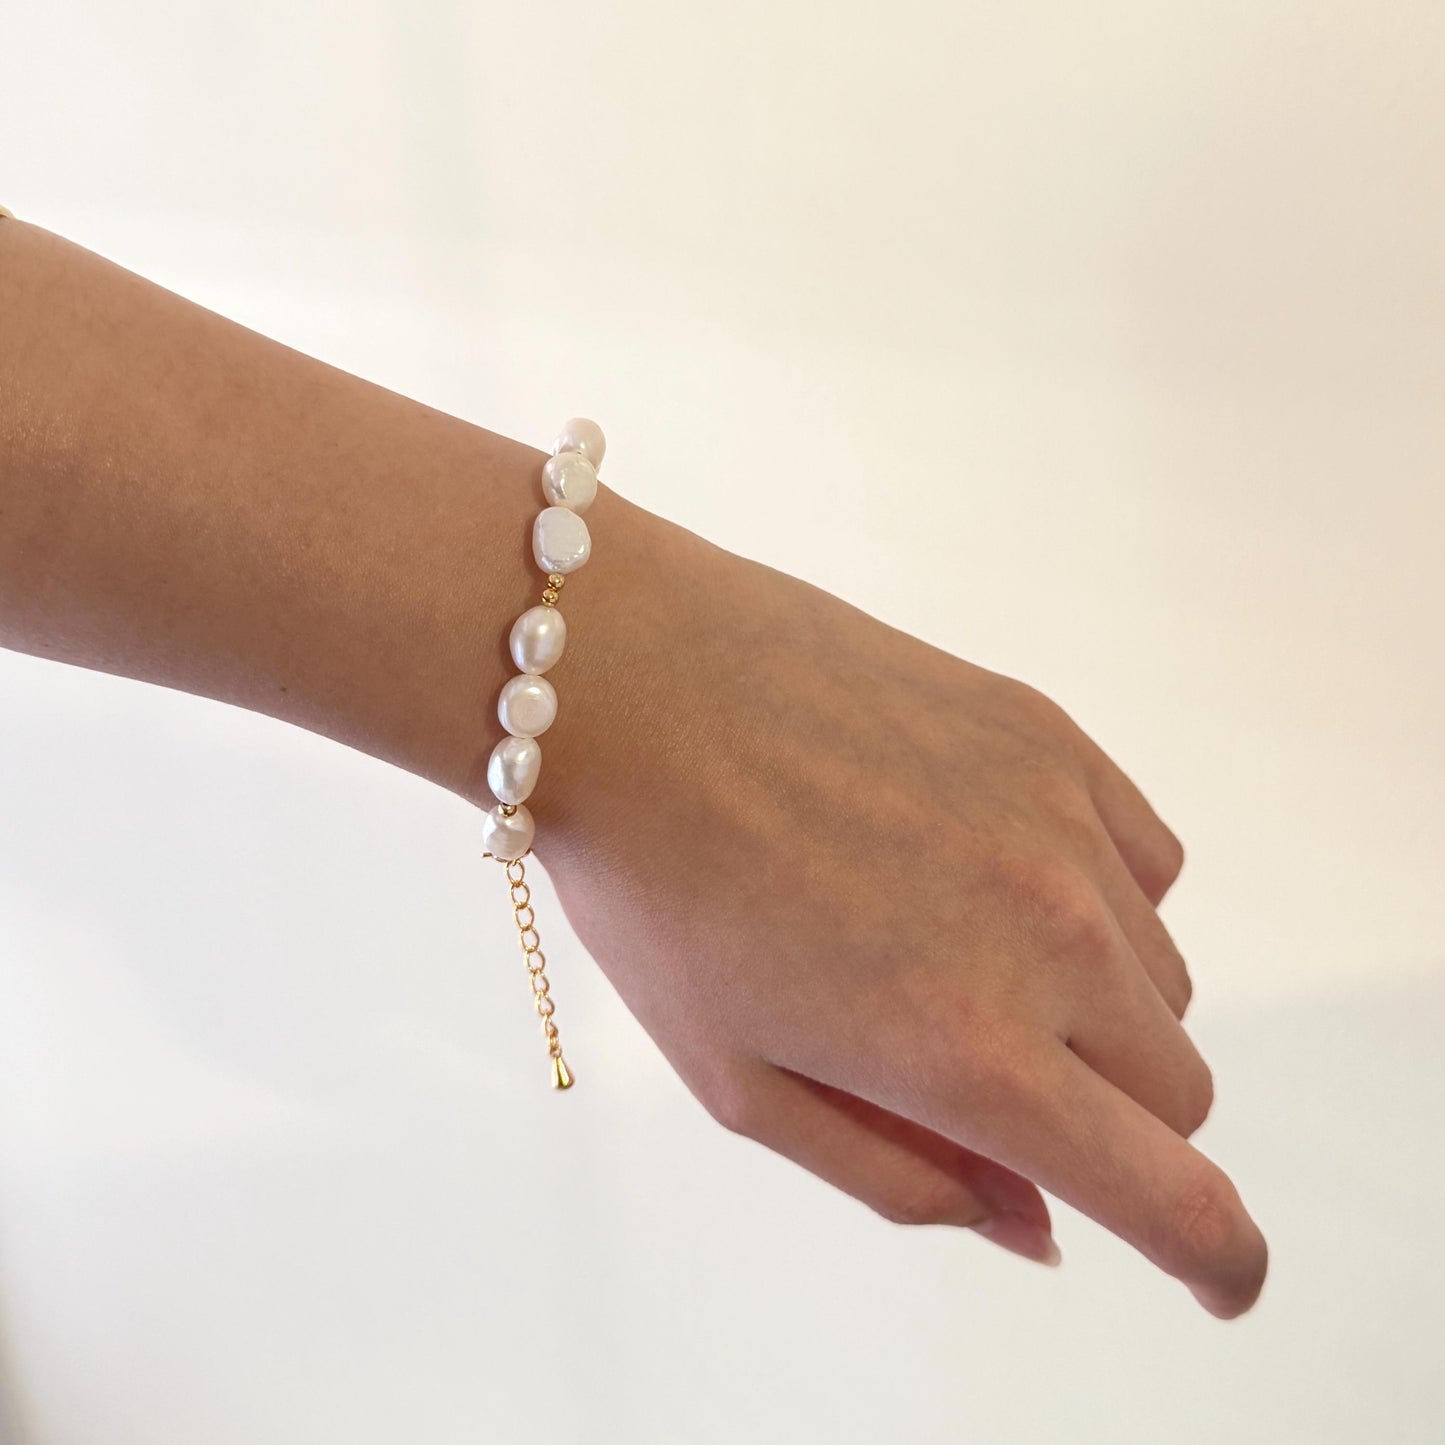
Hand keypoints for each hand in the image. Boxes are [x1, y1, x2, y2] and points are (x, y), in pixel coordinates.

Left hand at [539, 493, 1267, 1318]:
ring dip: (1094, 1001)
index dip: (1218, 1259)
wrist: (628, 681)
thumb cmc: (656, 891)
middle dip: (1109, 1117)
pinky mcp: (1049, 735)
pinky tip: (994, 870)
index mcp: (969, 1052)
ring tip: (952, 947)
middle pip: (1177, 1088)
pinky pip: (1147, 859)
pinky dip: (1101, 896)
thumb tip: (1038, 1230)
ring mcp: (1061, 822)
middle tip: (992, 1072)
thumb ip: (900, 1176)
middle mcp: (1048, 938)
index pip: (1176, 1198)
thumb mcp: (741, 1081)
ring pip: (1160, 974)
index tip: (1220, 1279)